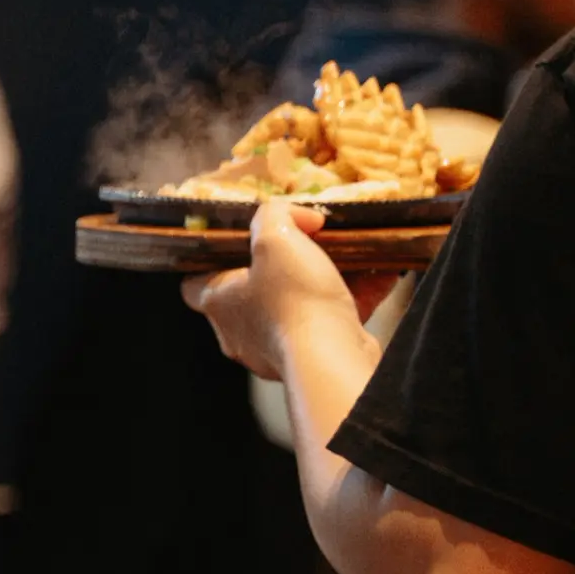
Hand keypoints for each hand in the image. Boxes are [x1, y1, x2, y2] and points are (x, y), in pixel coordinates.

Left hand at [182, 201, 363, 382]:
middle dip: (280, 268)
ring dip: (324, 279)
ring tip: (351, 254)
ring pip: (298, 305)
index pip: (193, 284)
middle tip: (304, 245)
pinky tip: (381, 272)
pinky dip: (355, 297)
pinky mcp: (314, 357)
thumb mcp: (276, 239)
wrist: (332, 358)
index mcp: (218, 303)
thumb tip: (295, 215)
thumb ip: (275, 216)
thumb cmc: (293, 298)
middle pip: (252, 291)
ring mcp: (275, 348)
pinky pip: (332, 319)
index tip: (238, 244)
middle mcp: (239, 331)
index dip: (211, 261)